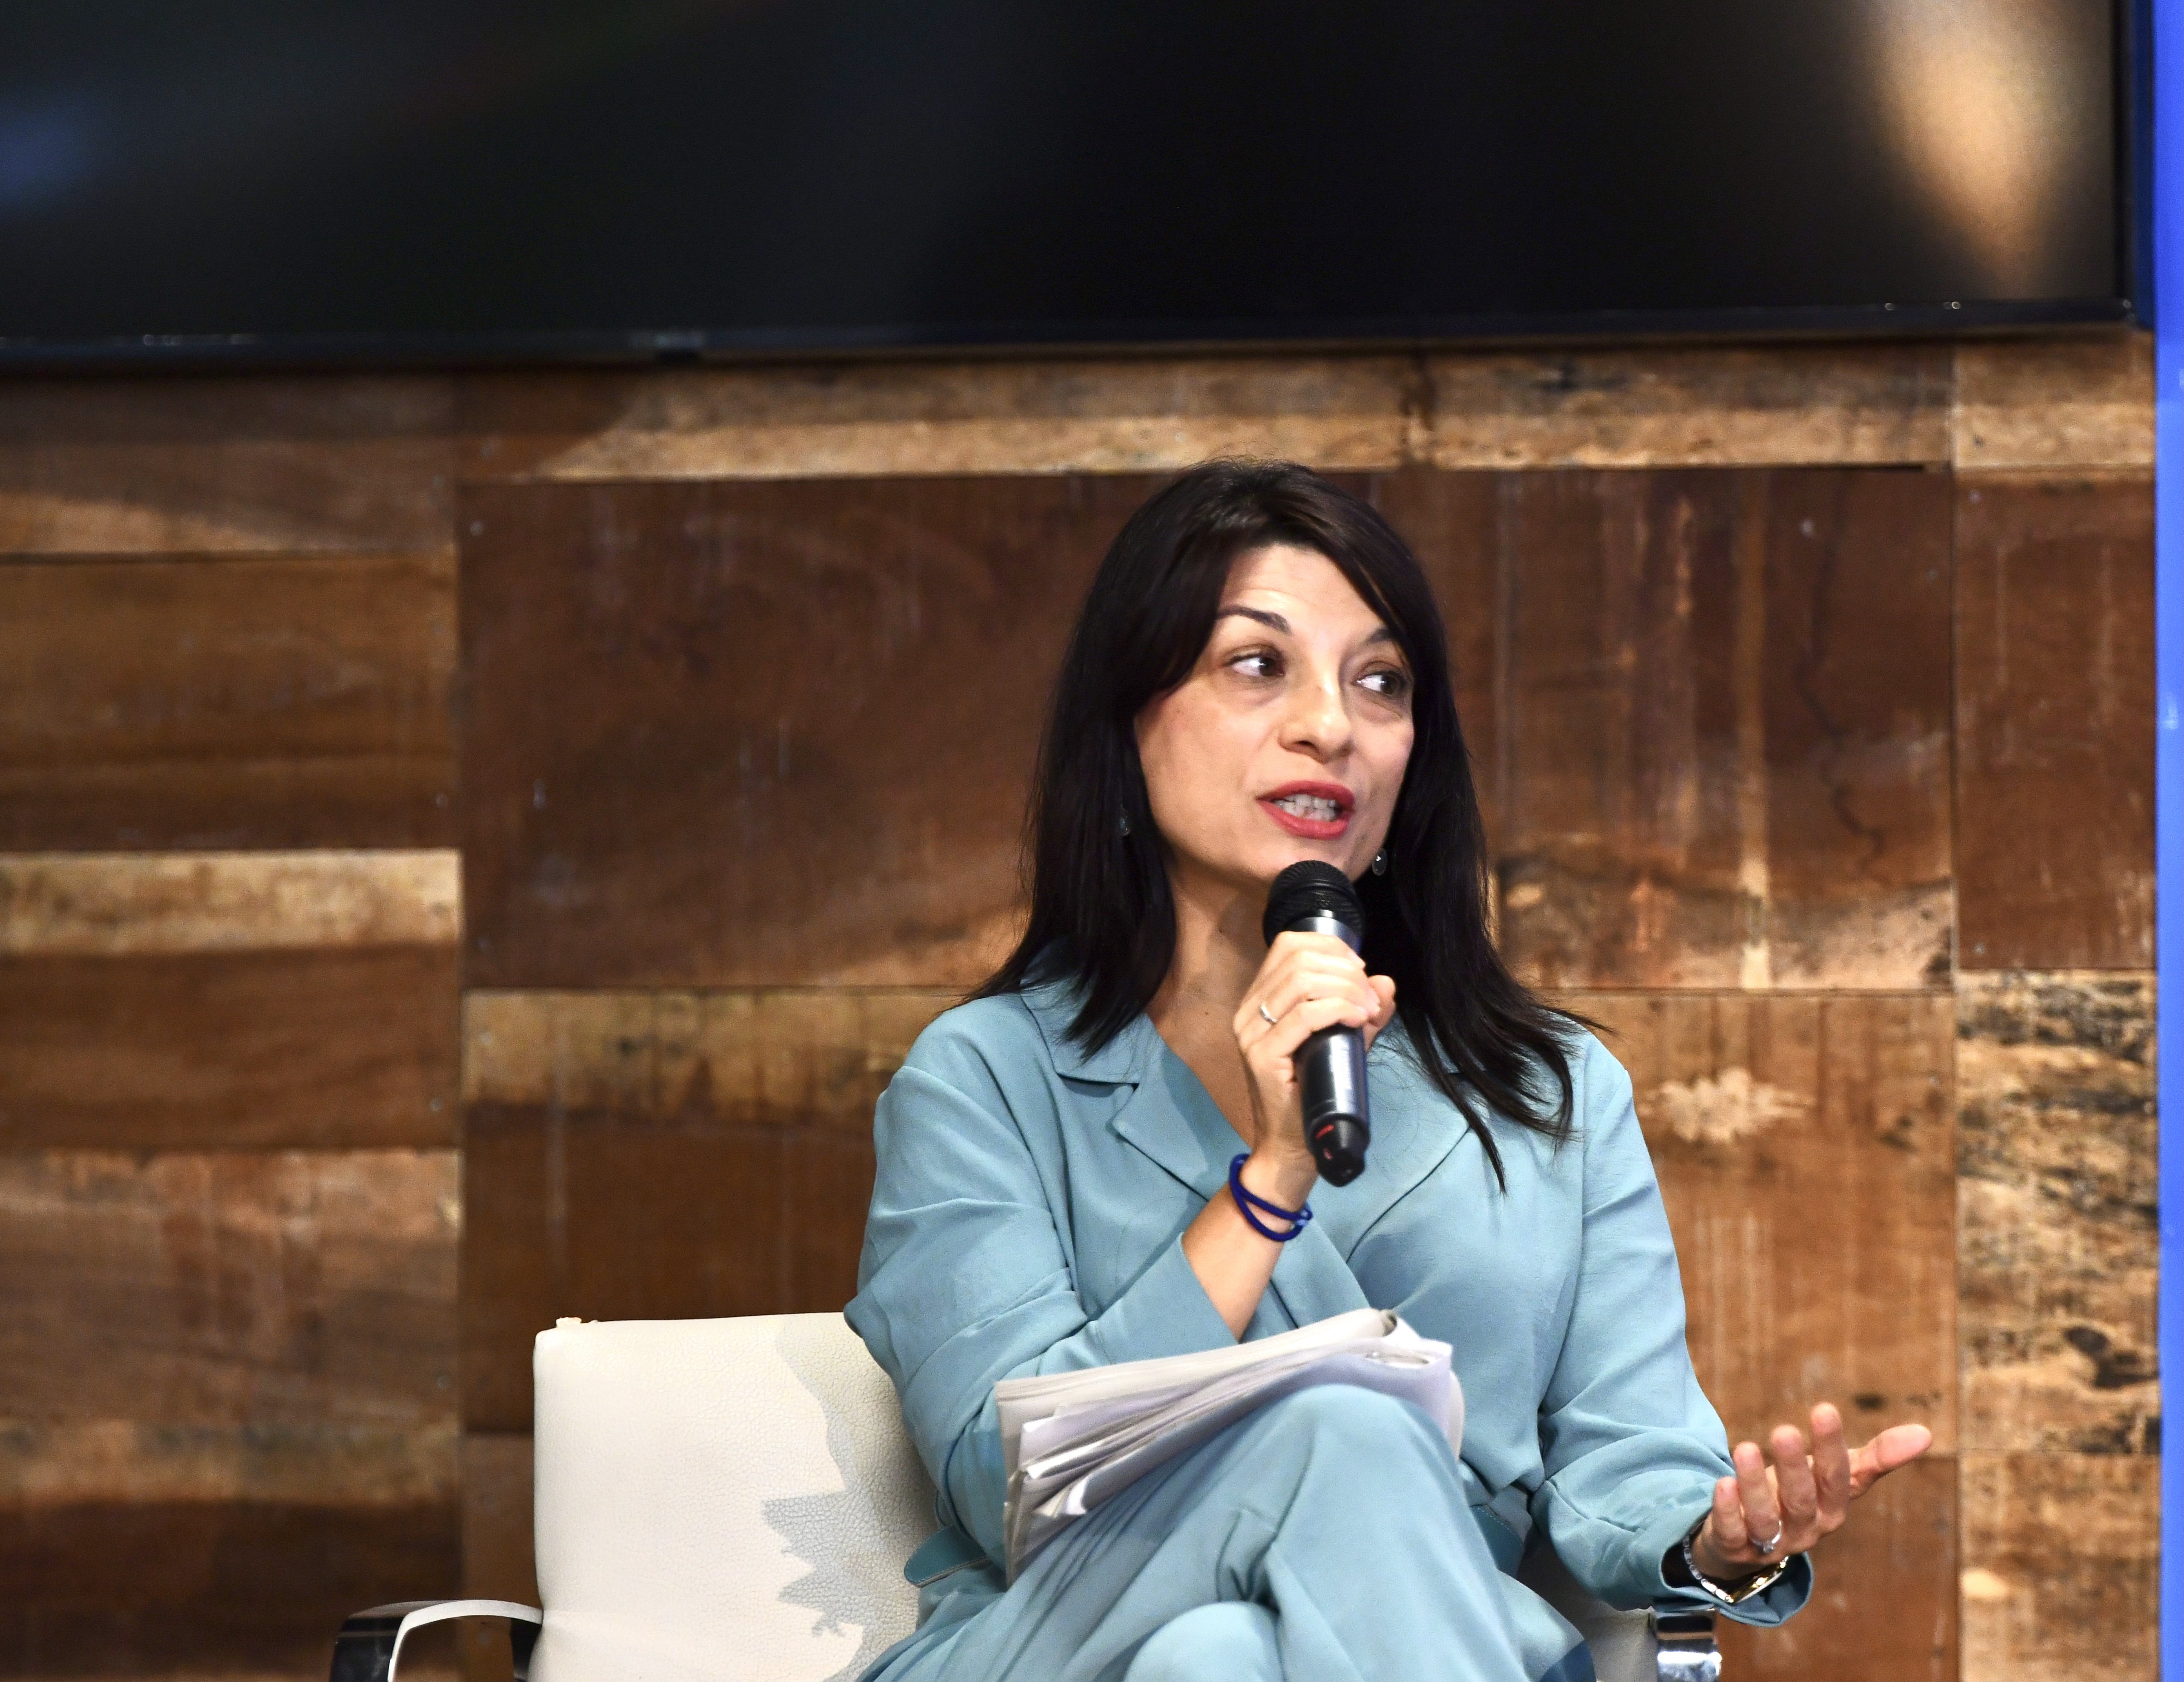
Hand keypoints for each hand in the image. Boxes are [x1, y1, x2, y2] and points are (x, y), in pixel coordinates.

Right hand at [1230, 931, 1395, 1202]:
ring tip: (1368, 1009)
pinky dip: (1339, 1008)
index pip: (1287, 945)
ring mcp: (1251, 1033)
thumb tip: (1386, 982)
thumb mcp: (1341, 1043)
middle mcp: (1248, 1011)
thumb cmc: (1312, 1094)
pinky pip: (1305, 1016)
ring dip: (1347, 988)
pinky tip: (1358, 1018)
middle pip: (1298, 958)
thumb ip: (1360, 1011)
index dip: (1330, 946)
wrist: (1289, 1147)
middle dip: (1345, 970)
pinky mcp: (1262, 1057)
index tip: (1360, 970)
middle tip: (1370, 996)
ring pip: (1302, 982)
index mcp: (1259, 1000)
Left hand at [1688, 1403, 1932, 1580]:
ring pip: (1765, 1519)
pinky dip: (1727, 1511)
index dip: (1831, 1447)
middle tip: (1784, 1430)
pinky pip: (1732, 1534)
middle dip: (1794, 1468)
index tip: (1823, 1409)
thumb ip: (1877, 1456)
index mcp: (1831, 1508)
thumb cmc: (1802, 1495)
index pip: (1837, 1478)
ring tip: (1744, 1448)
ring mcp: (1770, 1542)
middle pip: (1801, 1500)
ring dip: (1755, 1485)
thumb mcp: (1836, 1475)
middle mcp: (1805, 1529)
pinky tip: (1722, 1483)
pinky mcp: (1735, 1547)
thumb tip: (1927, 1433)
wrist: (1753, 1539)